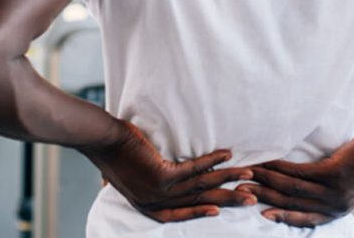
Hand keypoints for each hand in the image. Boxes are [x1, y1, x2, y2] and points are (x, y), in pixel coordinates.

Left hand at [80, 119, 256, 222]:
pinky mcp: (162, 176)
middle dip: (227, 199)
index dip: (201, 211)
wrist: (103, 139)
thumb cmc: (112, 151)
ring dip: (227, 179)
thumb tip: (115, 181)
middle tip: (250, 197)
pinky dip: (212, 161)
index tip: (219, 210)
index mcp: (146, 204)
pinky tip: (226, 155)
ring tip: (247, 173)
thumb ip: (131, 182)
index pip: (179, 214)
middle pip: (198, 202)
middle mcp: (154, 202)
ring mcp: (159, 191)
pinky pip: (194, 170)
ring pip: (201, 186)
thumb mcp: (120, 176)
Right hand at [236, 127, 353, 227]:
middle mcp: (334, 206)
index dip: (279, 216)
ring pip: (293, 189)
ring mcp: (334, 191)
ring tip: (249, 174)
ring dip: (268, 180)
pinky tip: (268, 162)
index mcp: (335, 212)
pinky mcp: (334, 174)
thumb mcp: (342, 185)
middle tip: (242, 190)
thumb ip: (322, 191)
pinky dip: (281, 168)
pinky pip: (301, 173)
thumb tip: (295, 187)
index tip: (258, 214)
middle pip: (291, 204)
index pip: (302, 218)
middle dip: (264, 197)